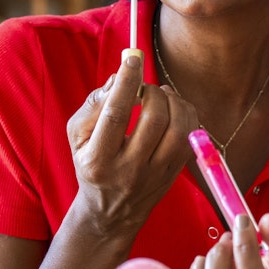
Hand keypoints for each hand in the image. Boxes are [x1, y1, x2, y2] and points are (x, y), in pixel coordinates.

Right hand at [65, 51, 196, 237]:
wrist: (111, 212)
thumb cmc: (91, 164)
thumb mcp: (78, 138)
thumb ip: (93, 106)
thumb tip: (118, 78)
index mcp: (97, 160)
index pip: (115, 115)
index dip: (127, 83)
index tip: (133, 57)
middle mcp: (129, 170)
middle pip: (154, 119)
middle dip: (153, 93)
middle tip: (145, 87)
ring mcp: (156, 174)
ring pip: (178, 129)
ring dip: (174, 102)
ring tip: (161, 95)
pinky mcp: (175, 173)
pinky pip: (191, 137)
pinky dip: (187, 114)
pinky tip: (174, 108)